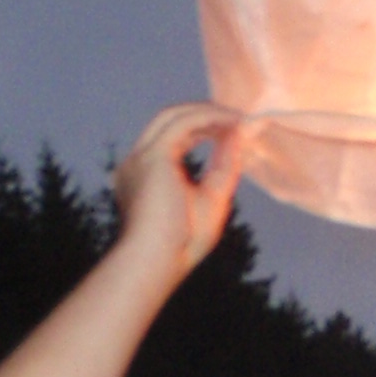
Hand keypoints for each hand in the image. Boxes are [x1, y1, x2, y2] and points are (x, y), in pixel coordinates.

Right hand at [110, 101, 243, 281]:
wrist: (156, 264)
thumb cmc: (181, 245)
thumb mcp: (212, 199)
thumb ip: (224, 167)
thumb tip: (238, 136)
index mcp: (144, 175)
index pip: (173, 138)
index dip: (203, 129)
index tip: (232, 130)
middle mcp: (137, 162)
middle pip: (170, 121)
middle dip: (205, 114)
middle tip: (239, 118)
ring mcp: (140, 157)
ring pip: (174, 116)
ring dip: (208, 112)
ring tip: (239, 119)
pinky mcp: (153, 157)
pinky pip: (184, 123)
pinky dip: (209, 118)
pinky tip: (232, 124)